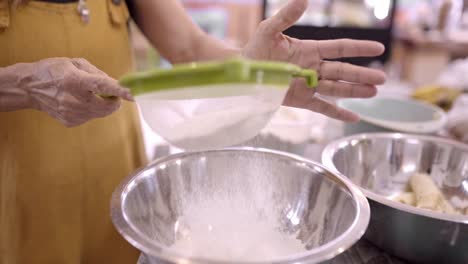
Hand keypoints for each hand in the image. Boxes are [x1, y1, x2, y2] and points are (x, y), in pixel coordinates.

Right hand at [23, 58, 132, 126]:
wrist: (30, 88)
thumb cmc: (54, 71)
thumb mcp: (75, 63)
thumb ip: (98, 74)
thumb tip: (116, 86)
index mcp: (75, 81)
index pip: (103, 86)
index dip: (120, 90)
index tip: (134, 93)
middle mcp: (74, 100)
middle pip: (108, 106)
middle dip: (115, 100)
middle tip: (108, 92)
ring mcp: (72, 114)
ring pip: (102, 113)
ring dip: (101, 104)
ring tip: (85, 94)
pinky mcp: (71, 122)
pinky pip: (91, 117)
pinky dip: (91, 109)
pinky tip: (76, 102)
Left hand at [243, 0, 385, 121]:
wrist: (241, 72)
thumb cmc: (255, 49)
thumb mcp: (269, 30)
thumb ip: (286, 16)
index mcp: (309, 50)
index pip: (339, 48)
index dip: (359, 48)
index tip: (378, 48)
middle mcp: (313, 68)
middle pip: (343, 71)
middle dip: (362, 75)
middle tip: (382, 78)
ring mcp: (308, 85)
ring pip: (337, 88)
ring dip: (355, 91)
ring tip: (373, 92)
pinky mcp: (301, 101)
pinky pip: (322, 107)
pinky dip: (337, 113)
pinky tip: (353, 116)